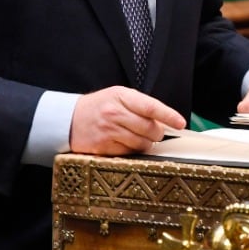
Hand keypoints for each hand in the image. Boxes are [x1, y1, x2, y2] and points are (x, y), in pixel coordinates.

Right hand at [69, 86, 185, 155]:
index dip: (169, 115)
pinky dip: (132, 150)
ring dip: (145, 143)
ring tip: (136, 137)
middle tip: (153, 132)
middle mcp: (115, 113)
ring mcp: (109, 131)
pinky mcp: (104, 148)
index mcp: (121, 96)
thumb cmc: (98, 107)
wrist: (68, 120)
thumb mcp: (117, 96)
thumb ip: (140, 105)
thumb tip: (164, 120)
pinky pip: (129, 153)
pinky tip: (124, 143)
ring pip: (142, 143)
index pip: (151, 106)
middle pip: (150, 128)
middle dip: (157, 132)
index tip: (181, 123)